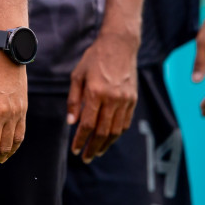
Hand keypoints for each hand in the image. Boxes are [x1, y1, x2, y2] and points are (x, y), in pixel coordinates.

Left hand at [67, 28, 138, 160]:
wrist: (119, 46)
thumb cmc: (94, 59)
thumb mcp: (77, 75)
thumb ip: (74, 100)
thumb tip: (71, 122)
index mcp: (95, 92)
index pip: (87, 123)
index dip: (80, 139)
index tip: (75, 149)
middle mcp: (112, 99)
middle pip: (102, 131)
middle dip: (93, 147)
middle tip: (85, 157)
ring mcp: (125, 100)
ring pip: (115, 130)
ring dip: (105, 144)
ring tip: (96, 152)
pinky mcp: (133, 100)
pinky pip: (125, 123)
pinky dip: (117, 134)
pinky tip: (109, 139)